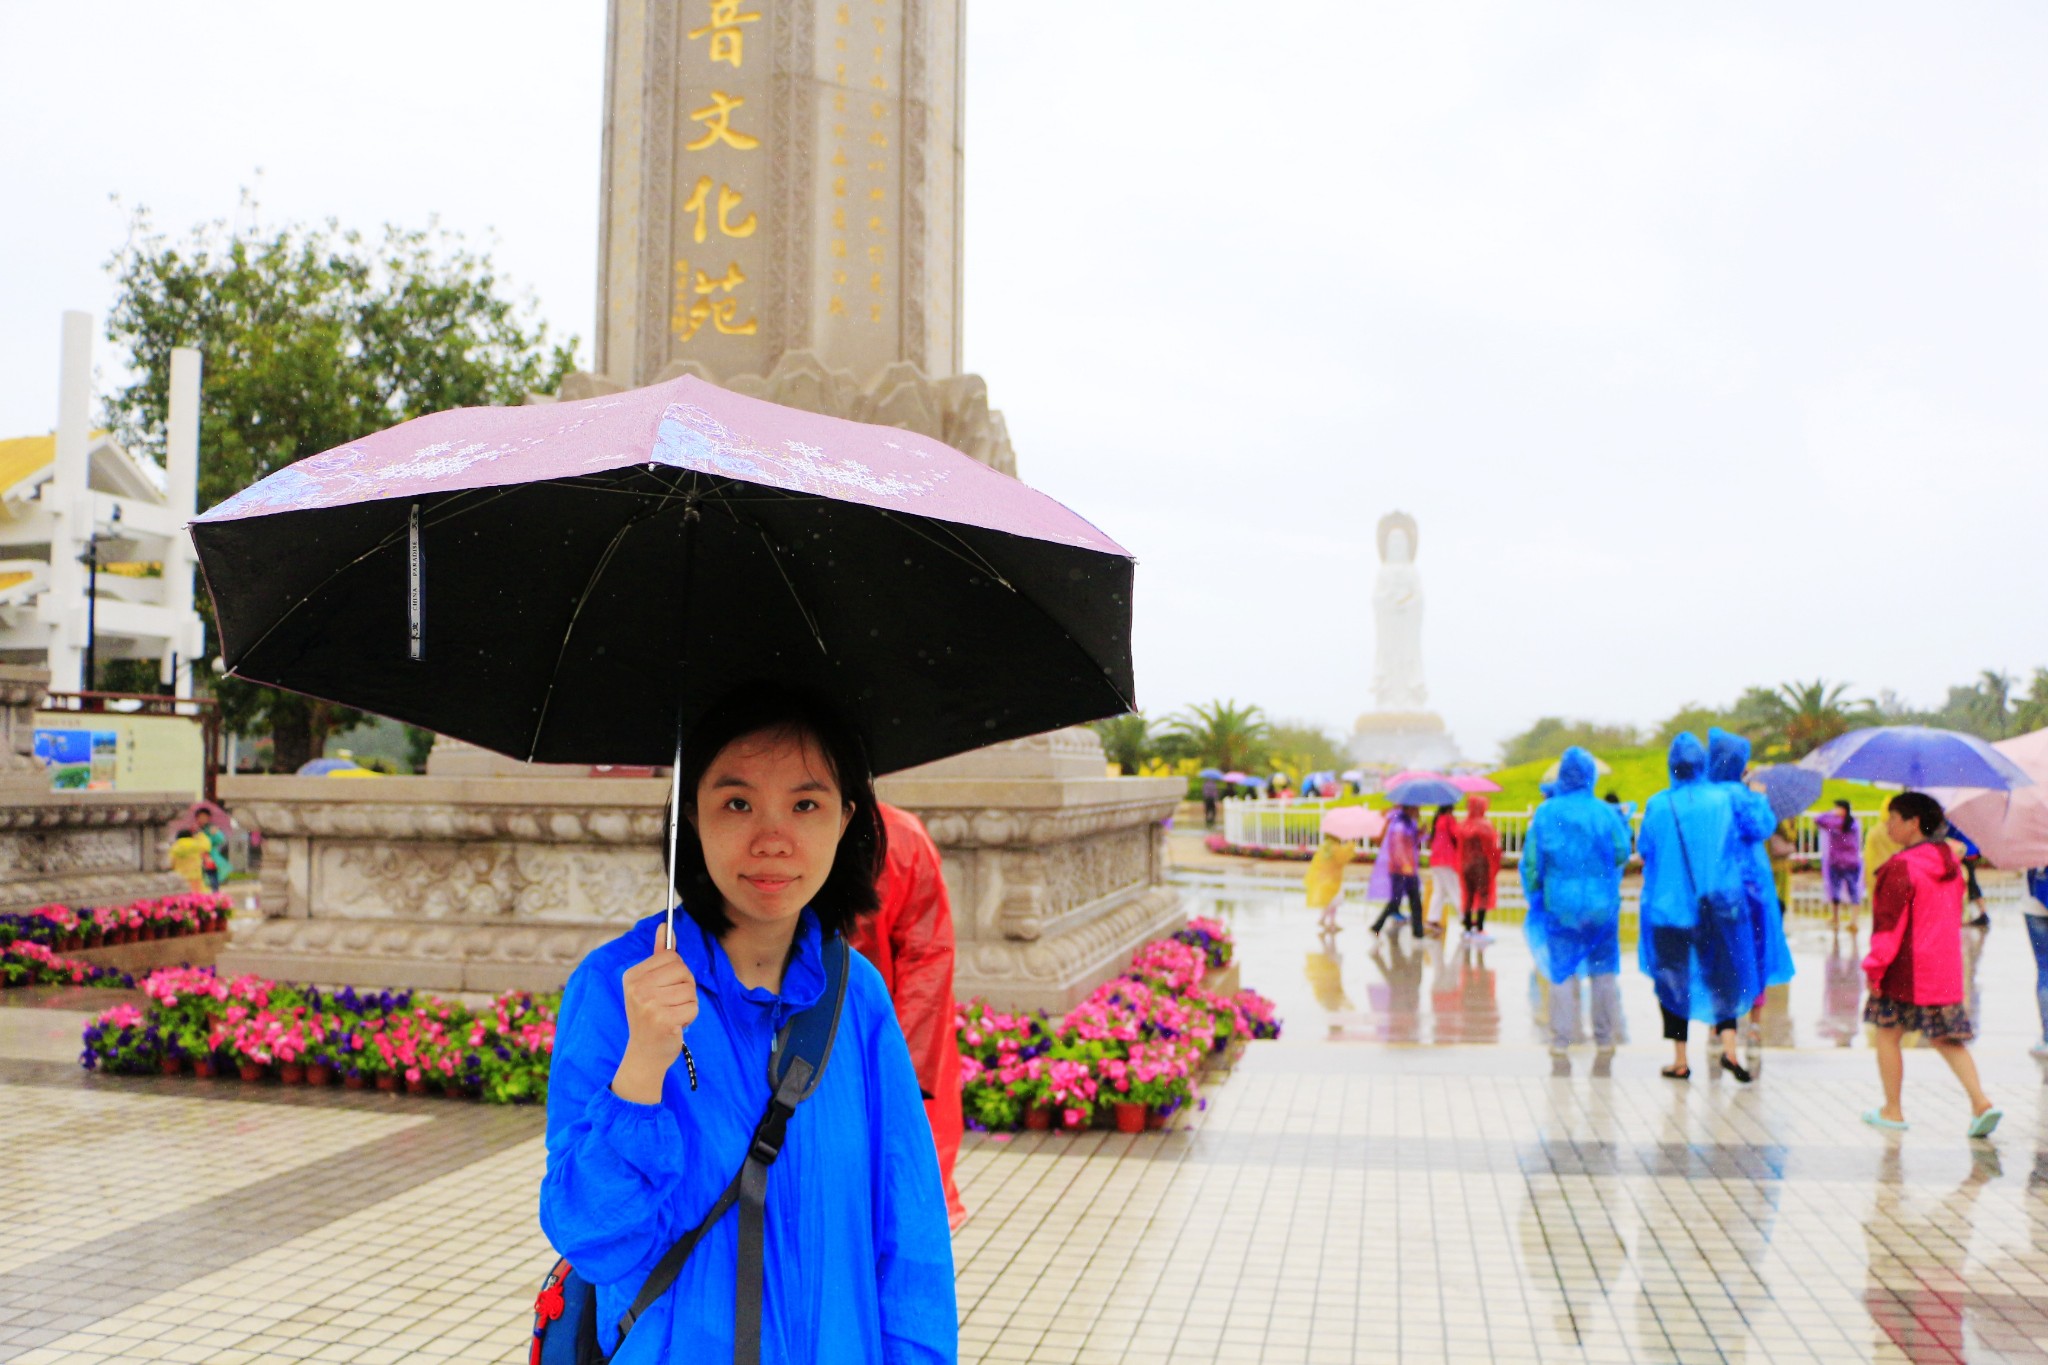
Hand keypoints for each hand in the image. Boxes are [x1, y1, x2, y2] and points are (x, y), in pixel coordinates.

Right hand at [612, 922, 696, 1102]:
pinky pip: (693, 1007)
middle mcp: (637, 989)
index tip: (665, 989)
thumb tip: (666, 926)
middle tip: (669, 1004)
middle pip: (683, 971)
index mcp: (632, 976)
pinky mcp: (663, 1021)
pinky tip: (675, 1025)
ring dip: (687, 1004)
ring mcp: (649, 1005)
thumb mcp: (650, 985)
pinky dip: (690, 1016)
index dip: (677, 974)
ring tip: (672, 1015)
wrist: (645, 1054)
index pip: (672, 957)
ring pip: (690, 990)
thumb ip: (660, 956)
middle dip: (685, 988)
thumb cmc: (650, 1016)